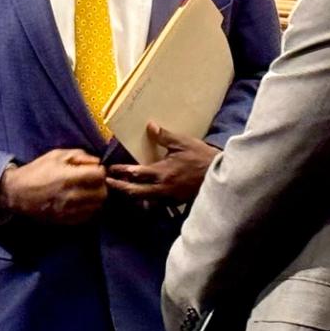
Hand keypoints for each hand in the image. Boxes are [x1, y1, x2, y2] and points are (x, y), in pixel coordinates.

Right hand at [0, 149, 105, 224]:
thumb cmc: (36, 171)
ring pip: (98, 206)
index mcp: (69, 177)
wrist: (17, 193)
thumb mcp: (56, 155)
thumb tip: (98, 162)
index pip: (99, 176)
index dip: (100, 171)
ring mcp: (70, 211)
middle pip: (102, 193)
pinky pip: (89, 217)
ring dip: (97, 198)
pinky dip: (90, 209)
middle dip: (101, 185)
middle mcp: (72, 196)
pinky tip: (82, 202)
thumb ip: (79, 156)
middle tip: (93, 181)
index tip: (95, 170)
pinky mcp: (67, 221)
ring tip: (88, 192)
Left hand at [104, 121, 218, 202]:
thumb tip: (150, 125)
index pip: (135, 173)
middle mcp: (162, 188)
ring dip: (132, 195)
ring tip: (123, 190)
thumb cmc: (201, 157)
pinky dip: (147, 200)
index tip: (110, 170)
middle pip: (135, 192)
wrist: (221, 174)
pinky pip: (156, 204)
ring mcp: (169, 198)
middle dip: (120, 188)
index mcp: (162, 172)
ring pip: (144, 200)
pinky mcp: (176, 202)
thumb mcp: (182, 143)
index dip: (120, 172)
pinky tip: (143, 196)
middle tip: (108, 183)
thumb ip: (164, 136)